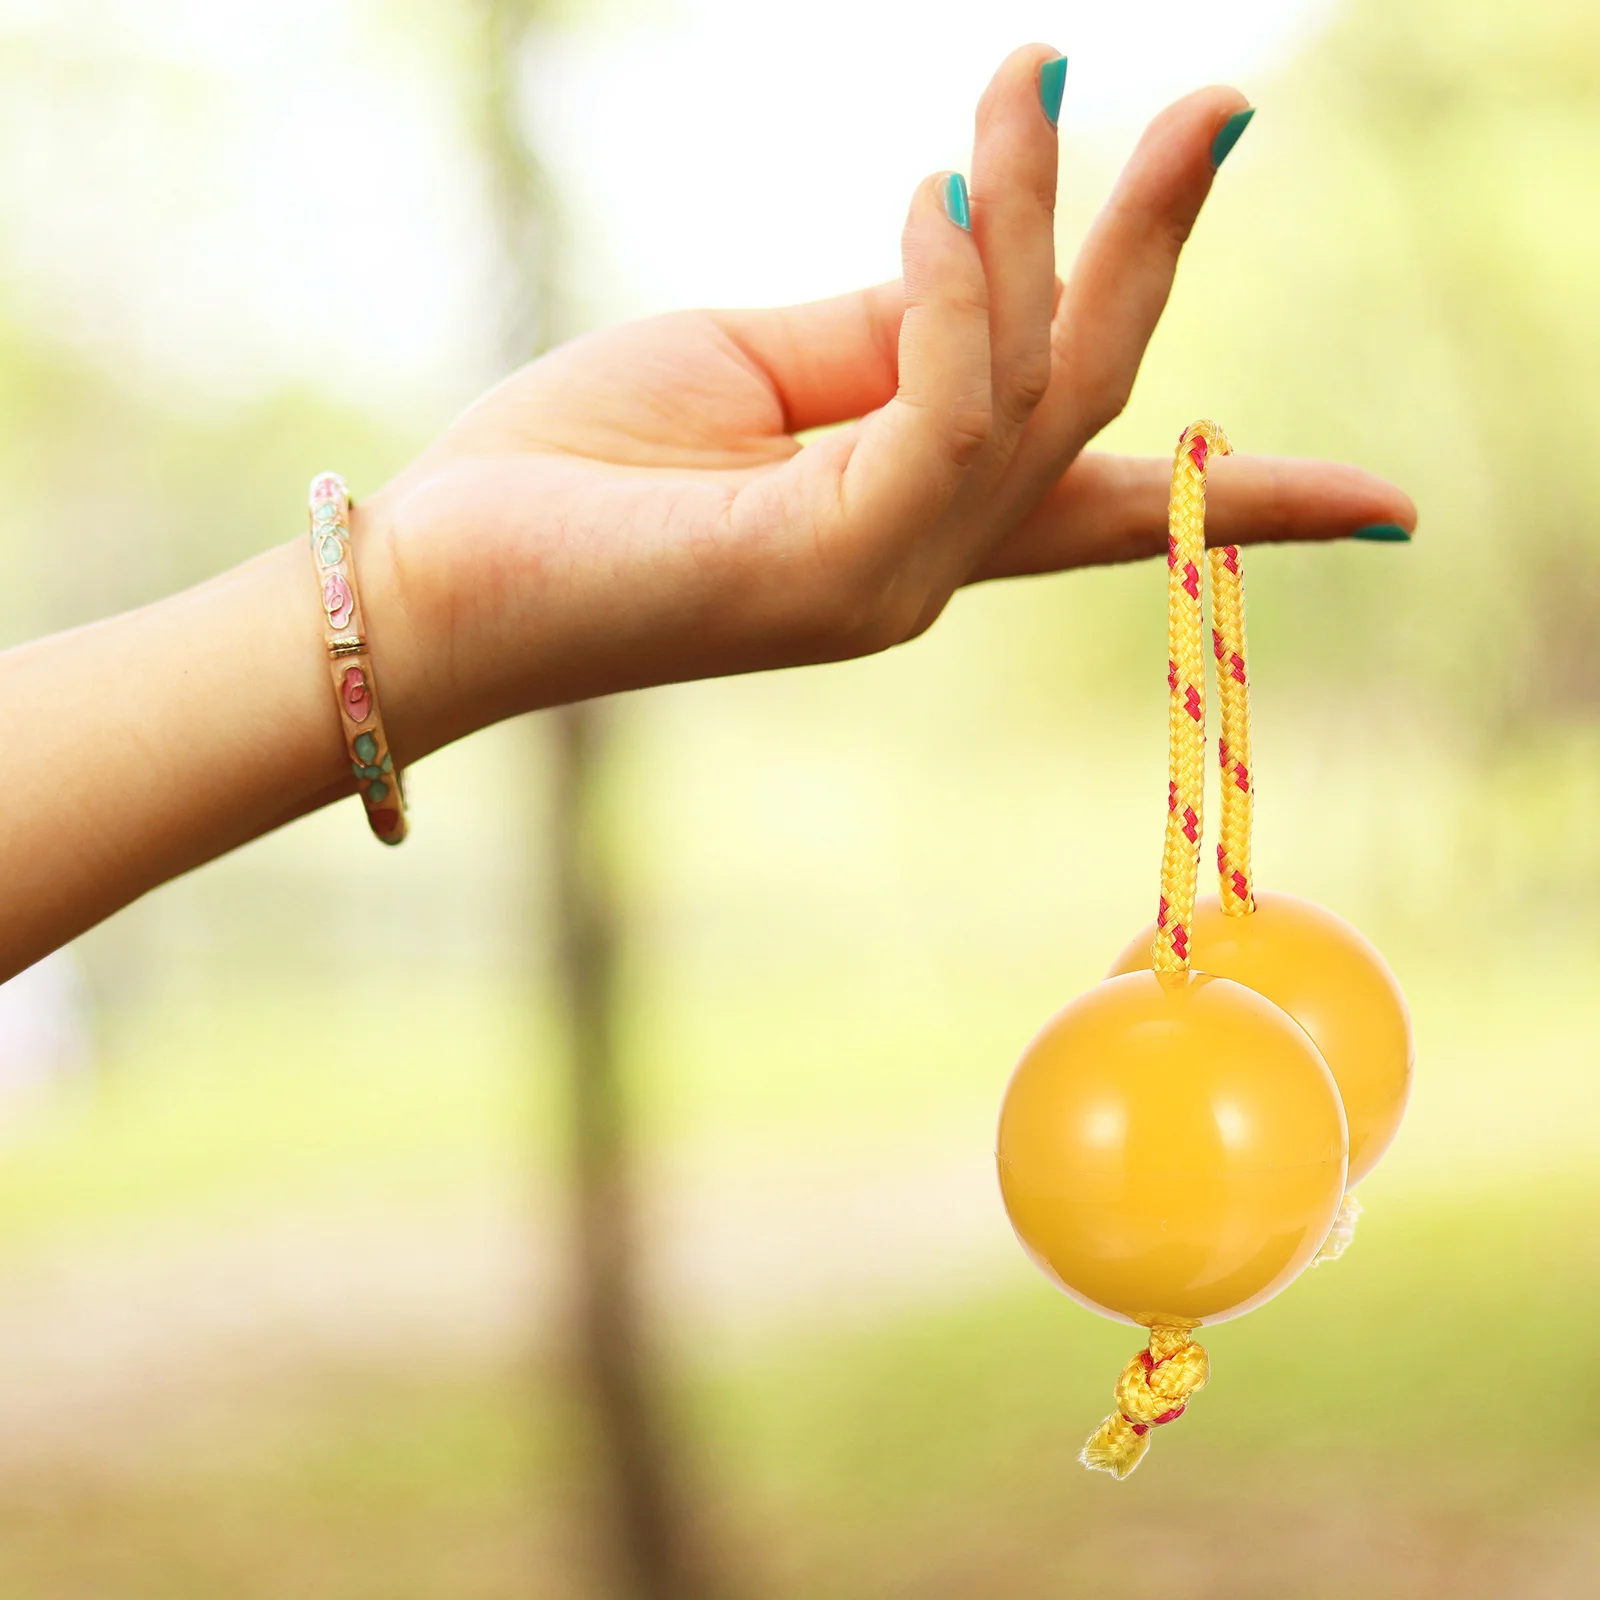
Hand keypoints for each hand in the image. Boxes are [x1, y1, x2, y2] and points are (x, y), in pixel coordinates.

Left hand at [364, 48, 1414, 757]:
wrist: (438, 573)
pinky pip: (950, 412)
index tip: (1387, 507)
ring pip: (1040, 397)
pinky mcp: (829, 569)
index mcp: (905, 522)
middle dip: (1157, 255)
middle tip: (1212, 102)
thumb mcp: (756, 366)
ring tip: (1029, 81)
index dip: (1252, 500)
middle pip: (1095, 412)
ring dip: (1059, 222)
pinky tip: (940, 187)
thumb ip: (889, 328)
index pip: (1105, 508)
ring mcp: (884, 583)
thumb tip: (995, 244)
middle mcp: (920, 569)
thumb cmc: (577, 466)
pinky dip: (964, 289)